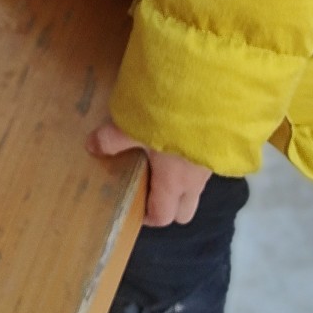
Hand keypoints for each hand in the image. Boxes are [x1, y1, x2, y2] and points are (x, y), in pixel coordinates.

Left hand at [87, 121, 210, 227]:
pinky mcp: (220, 146)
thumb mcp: (134, 128)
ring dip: (181, 181)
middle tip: (149, 187)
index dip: (148, 217)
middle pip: (185, 210)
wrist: (210, 94)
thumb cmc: (171, 119)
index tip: (134, 209)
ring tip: (162, 159)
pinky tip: (181, 139)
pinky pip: (205, 165)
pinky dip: (192, 161)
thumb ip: (111, 140)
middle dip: (168, 206)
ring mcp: (211, 165)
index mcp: (173, 182)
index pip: (163, 216)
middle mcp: (195, 180)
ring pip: (196, 187)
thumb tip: (92, 147)